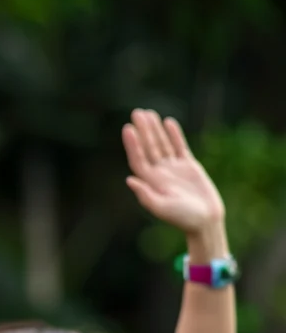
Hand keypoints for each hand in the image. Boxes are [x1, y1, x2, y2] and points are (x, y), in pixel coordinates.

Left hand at [123, 110, 224, 235]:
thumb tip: (130, 180)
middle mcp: (160, 173)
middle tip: (136, 112)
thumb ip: (145, 195)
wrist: (204, 220)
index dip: (133, 144)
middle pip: (148, 147)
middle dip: (143, 130)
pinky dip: (174, 134)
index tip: (128, 129)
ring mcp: (173, 169)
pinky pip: (179, 146)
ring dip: (155, 129)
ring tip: (148, 113)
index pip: (139, 159)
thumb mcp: (162, 208)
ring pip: (162, 144)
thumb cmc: (183, 218)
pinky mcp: (188, 166)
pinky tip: (168, 122)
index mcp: (151, 182)